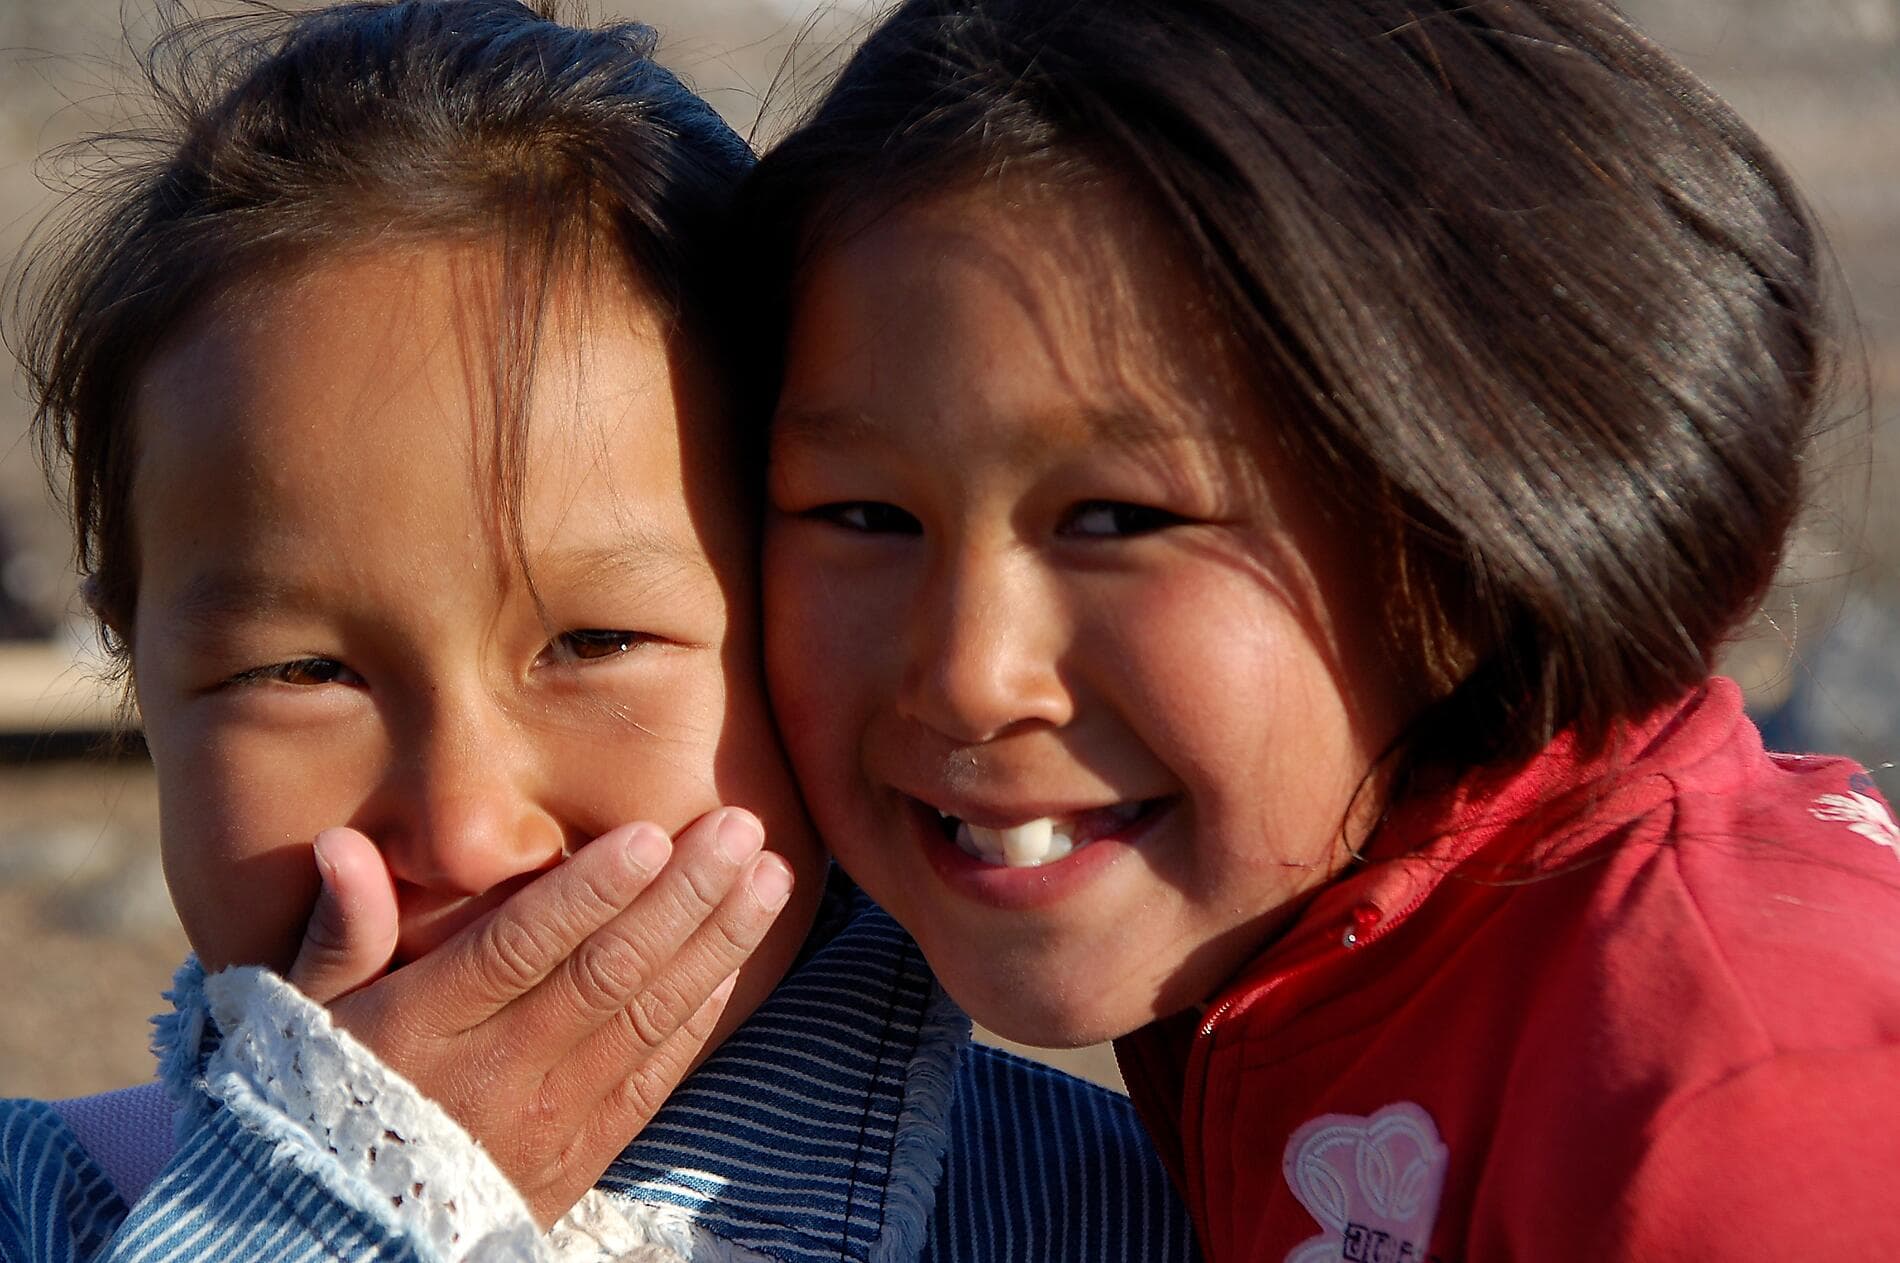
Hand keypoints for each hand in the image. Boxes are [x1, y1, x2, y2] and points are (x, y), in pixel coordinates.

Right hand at [285, 810, 793, 1227]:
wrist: (340, 1237)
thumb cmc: (319, 1094)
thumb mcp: (303, 1017)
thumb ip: (339, 932)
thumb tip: (342, 843)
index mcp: (422, 1030)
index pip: (522, 949)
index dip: (592, 892)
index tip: (652, 833)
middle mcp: (494, 1075)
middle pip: (605, 975)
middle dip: (684, 896)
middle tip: (743, 827)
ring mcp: (545, 1122)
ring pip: (645, 1020)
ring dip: (716, 943)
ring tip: (769, 876)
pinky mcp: (581, 1157)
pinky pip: (652, 1078)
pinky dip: (699, 1015)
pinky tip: (737, 957)